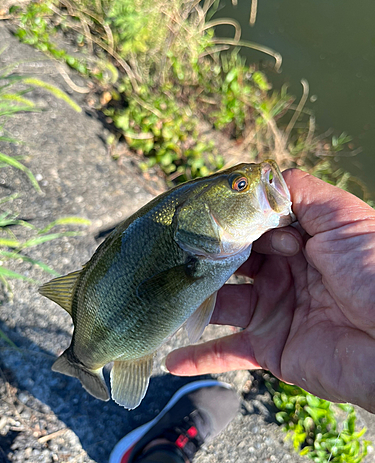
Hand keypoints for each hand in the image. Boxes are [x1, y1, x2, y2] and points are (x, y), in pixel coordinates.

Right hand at [166, 169, 374, 412]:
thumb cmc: (373, 270)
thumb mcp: (341, 216)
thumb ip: (298, 192)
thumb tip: (258, 177)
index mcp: (297, 241)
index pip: (249, 228)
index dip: (226, 223)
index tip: (194, 219)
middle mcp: (282, 273)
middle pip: (230, 264)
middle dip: (202, 259)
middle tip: (169, 256)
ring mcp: (274, 311)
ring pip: (221, 304)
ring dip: (192, 302)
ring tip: (161, 295)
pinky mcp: (271, 347)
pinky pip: (228, 352)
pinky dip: (200, 357)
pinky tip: (172, 358)